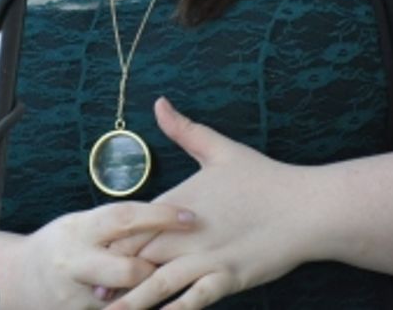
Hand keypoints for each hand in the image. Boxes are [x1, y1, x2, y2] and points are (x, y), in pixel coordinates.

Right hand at [0, 200, 195, 308]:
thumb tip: (162, 216)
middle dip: (153, 269)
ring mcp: (74, 295)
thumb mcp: (82, 223)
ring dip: (144, 293)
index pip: (126, 218)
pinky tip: (143, 300)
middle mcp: (75, 262)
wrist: (19, 278)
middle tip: (169, 264)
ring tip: (161, 285)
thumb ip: (115, 225)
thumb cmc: (62, 242)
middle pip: (128, 270)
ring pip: (123, 298)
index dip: (161, 216)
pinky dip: (129, 304)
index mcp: (80, 229)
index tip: (190, 217)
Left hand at [103, 98, 315, 309]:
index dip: (108, 246)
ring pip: (157, 284)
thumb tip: (160, 103)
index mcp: (178, 204)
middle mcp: (186, 233)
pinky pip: (195, 299)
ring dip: (132, 302)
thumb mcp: (221, 149)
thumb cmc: (264, 178)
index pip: (130, 228)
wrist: (306, 206)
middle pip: (135, 259)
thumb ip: (185, 130)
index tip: (88, 260)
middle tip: (86, 295)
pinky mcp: (228, 278)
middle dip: (111, 279)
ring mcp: (207, 258)